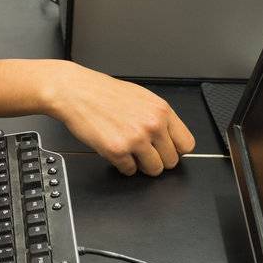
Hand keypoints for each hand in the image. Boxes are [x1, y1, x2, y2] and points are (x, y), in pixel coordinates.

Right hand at [45, 63, 195, 175]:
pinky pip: (129, 170)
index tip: (166, 150)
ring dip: (142, 165)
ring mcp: (136, 139)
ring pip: (154, 170)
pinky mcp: (117, 151)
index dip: (175, 150)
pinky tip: (115, 149)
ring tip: (130, 151)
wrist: (76, 92)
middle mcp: (152, 125)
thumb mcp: (141, 97)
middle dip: (158, 159)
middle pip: (171, 161)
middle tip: (144, 152)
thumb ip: (158, 117)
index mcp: (161, 110)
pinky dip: (122, 165)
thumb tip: (171, 138)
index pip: (186, 144)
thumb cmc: (103, 92)